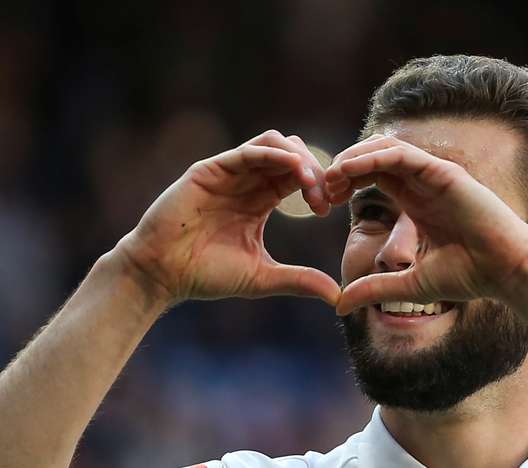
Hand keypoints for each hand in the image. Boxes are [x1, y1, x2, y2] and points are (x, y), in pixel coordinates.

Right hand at [115, 130, 340, 305]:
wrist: (162, 274)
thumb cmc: (206, 275)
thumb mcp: (263, 277)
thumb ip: (299, 280)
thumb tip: (337, 296)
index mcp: (261, 200)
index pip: (298, 177)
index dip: (319, 186)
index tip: (329, 210)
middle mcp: (247, 181)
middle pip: (292, 155)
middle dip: (315, 171)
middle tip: (323, 199)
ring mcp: (229, 172)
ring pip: (274, 143)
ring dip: (299, 158)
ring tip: (311, 184)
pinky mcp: (211, 170)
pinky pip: (249, 151)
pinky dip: (275, 154)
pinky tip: (294, 170)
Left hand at [325, 134, 527, 314]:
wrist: (505, 271)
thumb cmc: (467, 276)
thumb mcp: (407, 285)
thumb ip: (374, 289)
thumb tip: (339, 306)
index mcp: (413, 202)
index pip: (370, 178)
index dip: (343, 185)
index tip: (321, 203)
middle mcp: (421, 183)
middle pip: (371, 158)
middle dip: (342, 169)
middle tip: (319, 188)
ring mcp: (432, 174)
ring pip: (383, 149)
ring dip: (352, 159)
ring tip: (329, 177)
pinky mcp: (443, 172)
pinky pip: (401, 155)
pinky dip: (372, 158)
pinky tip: (349, 171)